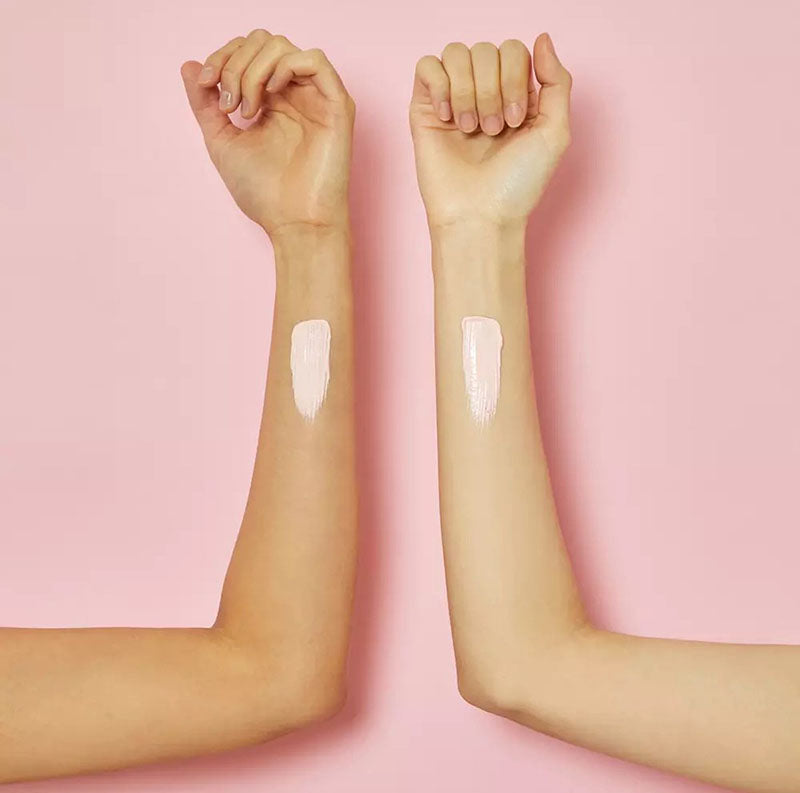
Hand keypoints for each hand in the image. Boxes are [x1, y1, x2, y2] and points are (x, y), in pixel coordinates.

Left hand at [181, 30, 354, 235]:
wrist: (295, 224)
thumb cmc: (265, 194)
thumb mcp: (222, 142)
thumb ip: (205, 104)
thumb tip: (188, 65)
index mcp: (272, 101)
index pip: (246, 52)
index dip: (220, 57)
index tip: (205, 85)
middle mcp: (294, 95)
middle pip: (263, 41)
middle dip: (234, 62)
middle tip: (228, 102)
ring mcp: (316, 98)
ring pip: (283, 46)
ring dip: (253, 69)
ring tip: (247, 108)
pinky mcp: (338, 106)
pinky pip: (315, 59)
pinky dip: (285, 66)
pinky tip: (272, 95)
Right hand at [409, 33, 571, 228]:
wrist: (480, 216)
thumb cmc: (517, 185)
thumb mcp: (555, 132)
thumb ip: (557, 81)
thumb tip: (542, 37)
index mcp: (514, 94)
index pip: (514, 50)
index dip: (515, 78)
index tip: (516, 122)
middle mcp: (484, 92)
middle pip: (487, 48)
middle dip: (492, 89)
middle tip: (493, 130)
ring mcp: (453, 99)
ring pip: (457, 53)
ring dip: (468, 91)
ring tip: (471, 128)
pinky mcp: (425, 110)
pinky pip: (427, 66)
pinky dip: (440, 86)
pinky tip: (447, 118)